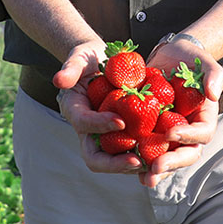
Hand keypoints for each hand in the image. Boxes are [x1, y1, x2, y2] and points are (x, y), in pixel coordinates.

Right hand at [53, 41, 145, 175]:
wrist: (104, 61)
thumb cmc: (89, 58)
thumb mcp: (79, 57)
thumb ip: (70, 68)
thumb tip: (58, 80)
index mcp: (75, 111)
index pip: (83, 123)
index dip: (99, 125)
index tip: (120, 122)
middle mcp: (89, 130)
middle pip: (95, 157)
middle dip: (114, 164)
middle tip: (136, 161)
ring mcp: (107, 135)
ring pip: (116, 160)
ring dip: (132, 166)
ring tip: (153, 164)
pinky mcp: (124, 134)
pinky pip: (133, 150)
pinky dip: (147, 155)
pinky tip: (164, 154)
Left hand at [140, 38, 222, 187]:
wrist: (169, 57)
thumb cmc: (190, 59)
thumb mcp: (205, 61)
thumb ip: (214, 74)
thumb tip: (213, 94)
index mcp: (204, 119)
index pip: (202, 134)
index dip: (189, 136)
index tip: (171, 133)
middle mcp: (189, 132)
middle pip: (186, 154)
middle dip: (172, 163)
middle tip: (156, 167)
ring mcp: (170, 135)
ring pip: (167, 159)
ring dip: (157, 171)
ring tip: (145, 178)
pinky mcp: (152, 133)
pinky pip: (148, 150)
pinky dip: (139, 160)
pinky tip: (126, 165)